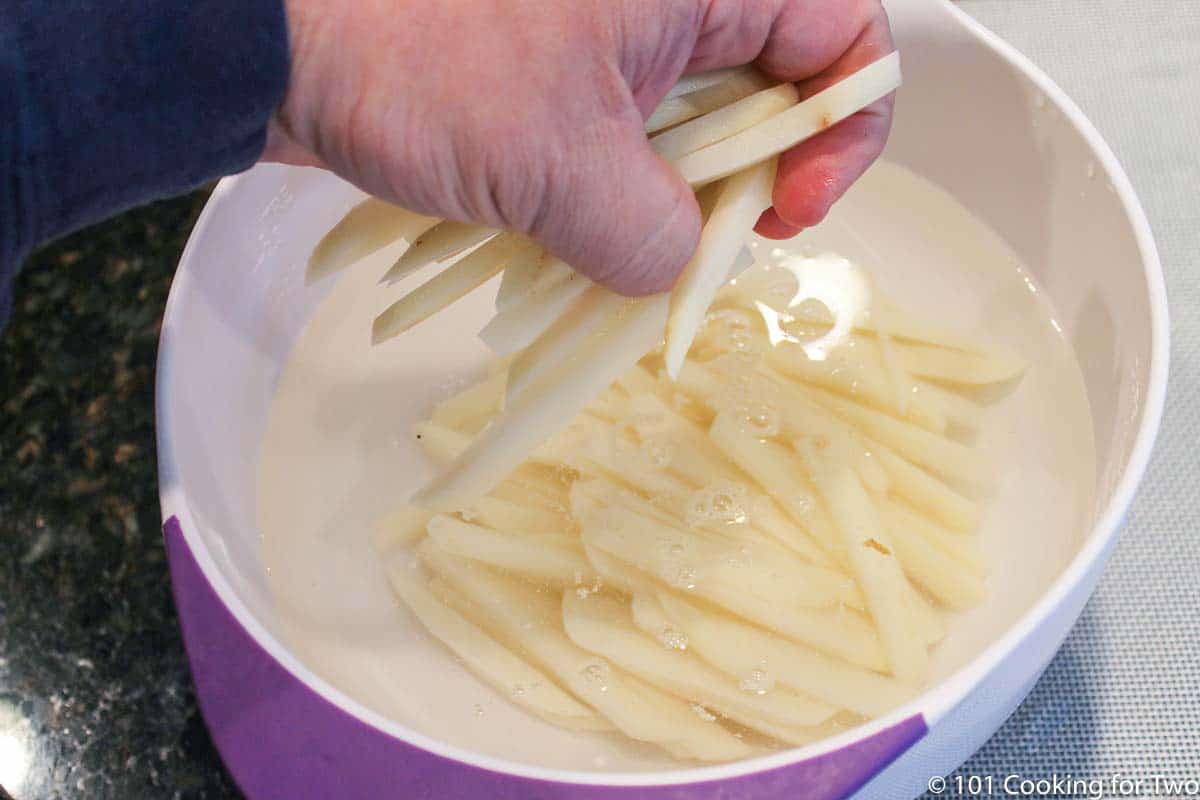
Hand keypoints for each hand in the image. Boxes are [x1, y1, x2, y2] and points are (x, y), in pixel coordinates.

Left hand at [266, 0, 894, 294]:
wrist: (272, 39)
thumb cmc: (414, 55)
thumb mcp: (558, 161)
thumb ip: (651, 234)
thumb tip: (675, 269)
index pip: (844, 36)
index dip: (841, 134)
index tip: (784, 212)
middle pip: (771, 93)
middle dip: (747, 186)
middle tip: (699, 253)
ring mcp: (611, 37)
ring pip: (692, 131)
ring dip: (671, 207)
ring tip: (620, 259)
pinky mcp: (559, 79)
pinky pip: (624, 146)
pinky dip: (615, 203)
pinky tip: (576, 242)